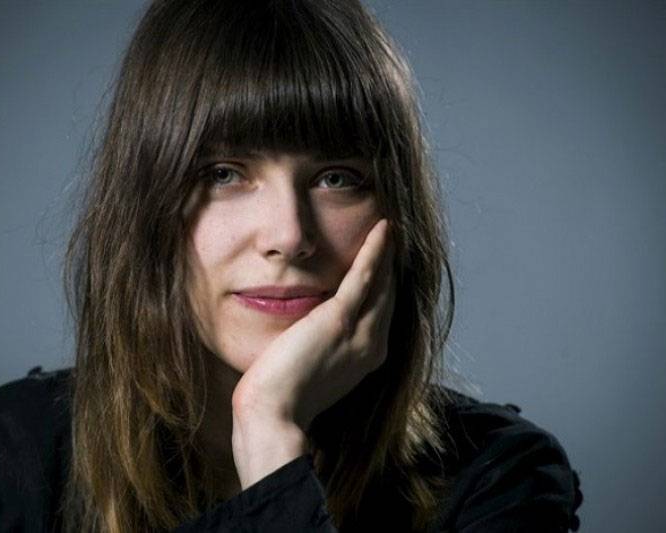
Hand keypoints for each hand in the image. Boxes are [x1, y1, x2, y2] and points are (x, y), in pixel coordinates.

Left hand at [231, 218, 395, 432]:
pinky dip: (376, 250)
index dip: (386, 288)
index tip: (386, 266)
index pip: (382, 314)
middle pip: (388, 296)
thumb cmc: (283, 399)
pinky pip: (365, 276)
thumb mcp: (313, 370)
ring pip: (382, 283)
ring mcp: (360, 333)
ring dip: (387, 253)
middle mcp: (372, 346)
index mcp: (366, 359)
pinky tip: (383, 228)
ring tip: (389, 229)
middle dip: (391, 267)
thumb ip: (323, 350)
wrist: (273, 415)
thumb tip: (314, 334)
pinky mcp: (339, 319)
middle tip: (392, 238)